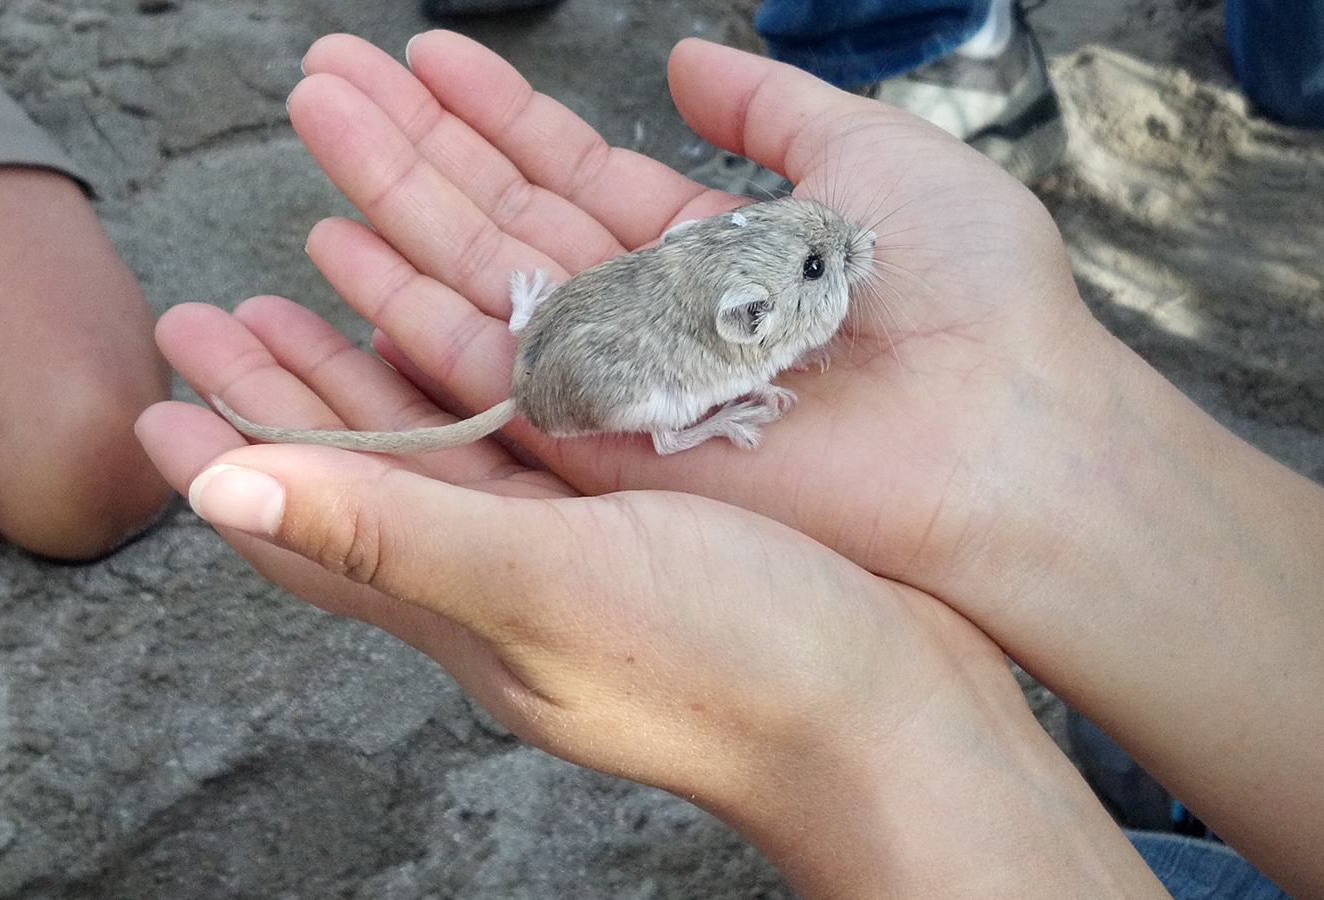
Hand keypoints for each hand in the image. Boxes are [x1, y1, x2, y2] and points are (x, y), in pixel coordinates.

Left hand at [135, 299, 1153, 896]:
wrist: (898, 720)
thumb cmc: (733, 670)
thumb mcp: (542, 588)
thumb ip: (386, 534)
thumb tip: (221, 486)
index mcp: (463, 603)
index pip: (309, 526)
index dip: (228, 456)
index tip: (155, 394)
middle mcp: (510, 579)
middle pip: (367, 474)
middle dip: (289, 395)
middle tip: (223, 319)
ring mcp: (587, 554)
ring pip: (453, 444)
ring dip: (384, 370)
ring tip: (330, 299)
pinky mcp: (661, 524)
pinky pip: (544, 435)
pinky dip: (501, 375)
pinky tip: (509, 338)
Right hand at [181, 31, 1132, 625]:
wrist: (1012, 437)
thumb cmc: (976, 302)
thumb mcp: (873, 161)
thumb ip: (771, 110)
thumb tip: (688, 56)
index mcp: (707, 250)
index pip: (570, 170)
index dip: (492, 110)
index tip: (420, 51)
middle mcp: (648, 315)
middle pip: (502, 217)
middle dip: (410, 141)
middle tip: (319, 72)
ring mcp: (621, 380)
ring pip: (476, 278)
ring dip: (390, 196)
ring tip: (311, 111)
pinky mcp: (605, 445)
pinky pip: (486, 370)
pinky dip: (408, 306)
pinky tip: (341, 241)